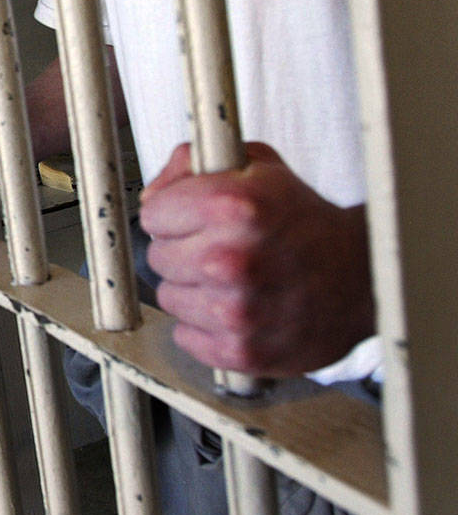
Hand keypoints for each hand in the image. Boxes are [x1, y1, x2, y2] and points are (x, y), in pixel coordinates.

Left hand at [139, 142, 373, 377]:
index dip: (173, 215)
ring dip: (193, 290)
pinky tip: (236, 310)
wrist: (364, 277)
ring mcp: (234, 309)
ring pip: (169, 298)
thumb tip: (151, 194)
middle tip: (223, 250)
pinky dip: (204, 327)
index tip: (196, 219)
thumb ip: (192, 164)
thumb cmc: (305, 221)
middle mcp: (228, 258)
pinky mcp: (240, 350)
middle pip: (157, 257)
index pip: (152, 214)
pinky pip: (186, 337)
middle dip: (184, 251)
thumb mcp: (257, 167)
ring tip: (233, 280)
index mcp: (230, 206)